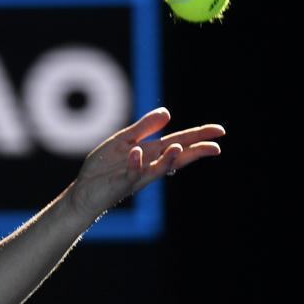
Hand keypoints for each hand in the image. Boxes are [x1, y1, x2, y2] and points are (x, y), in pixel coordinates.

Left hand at [68, 107, 223, 216]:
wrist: (83, 191)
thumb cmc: (103, 168)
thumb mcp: (123, 141)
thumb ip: (143, 128)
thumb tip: (168, 112)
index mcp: (151, 153)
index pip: (178, 142)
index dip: (198, 136)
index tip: (219, 131)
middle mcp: (148, 165)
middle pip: (176, 156)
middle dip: (195, 151)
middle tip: (216, 146)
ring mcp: (136, 176)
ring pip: (157, 168)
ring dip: (168, 159)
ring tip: (178, 147)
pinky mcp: (120, 183)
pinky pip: (130, 173)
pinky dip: (135, 163)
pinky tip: (137, 152)